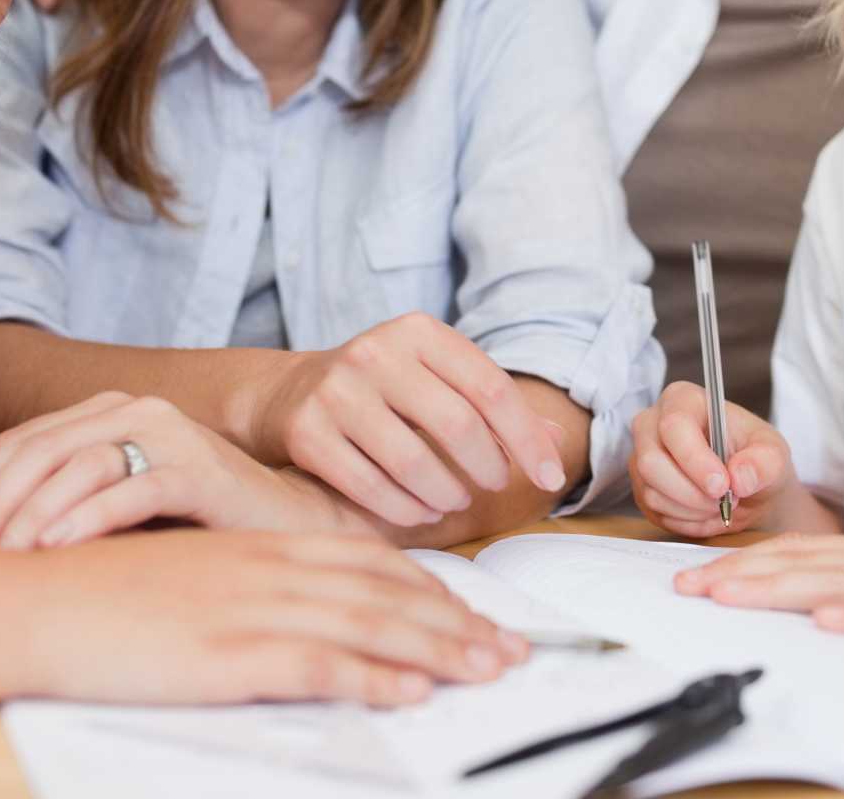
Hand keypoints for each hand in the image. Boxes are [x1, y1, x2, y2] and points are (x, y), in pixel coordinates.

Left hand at [0, 391, 336, 548]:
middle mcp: (135, 410)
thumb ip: (62, 500)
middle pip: (38, 451)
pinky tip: (53, 548)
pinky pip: (131, 489)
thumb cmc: (194, 524)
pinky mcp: (199, 469)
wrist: (287, 524)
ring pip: (77, 468)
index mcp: (108, 412)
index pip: (19, 444)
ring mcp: (170, 435)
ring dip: (28, 513)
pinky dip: (87, 518)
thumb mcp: (116, 505)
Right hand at [27, 529, 528, 706]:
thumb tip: (302, 618)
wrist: (27, 595)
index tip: (474, 616)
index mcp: (260, 547)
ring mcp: (250, 607)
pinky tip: (410, 693)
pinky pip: (317, 663)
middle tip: (511, 649)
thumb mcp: (186, 578)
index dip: (430, 592)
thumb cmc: (98, 594)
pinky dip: (372, 678)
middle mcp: (268, 568)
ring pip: (369, 623)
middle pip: (386, 592)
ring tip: (489, 670)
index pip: (369, 564)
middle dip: (457, 623)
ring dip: (439, 650)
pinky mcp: (225, 650)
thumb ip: (247, 590)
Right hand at [250, 313, 567, 527]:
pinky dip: (403, 509)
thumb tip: (556, 442)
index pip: (491, 388)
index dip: (527, 438)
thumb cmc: (382, 390)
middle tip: (493, 487)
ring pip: (412, 461)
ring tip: (455, 502)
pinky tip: (420, 512)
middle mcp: (376, 353)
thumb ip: (492, 405)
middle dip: (487, 467)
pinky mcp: (305, 431)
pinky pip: (368, 486)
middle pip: (457, 424)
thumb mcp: (435, 378)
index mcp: (419, 332)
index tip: (549, 477)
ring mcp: (336, 391)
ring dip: (446, 494)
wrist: (287, 394)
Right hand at [630, 382, 792, 536]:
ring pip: (652, 492)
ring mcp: (641, 457)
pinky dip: (686, 521)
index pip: (674, 425)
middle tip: (725, 500)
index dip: (695, 459)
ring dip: (693, 509)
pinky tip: (706, 512)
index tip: (723, 485)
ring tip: (721, 505)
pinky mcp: (642, 488)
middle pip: (651, 462)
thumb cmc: (755, 459)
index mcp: (683, 400)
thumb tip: (740, 476)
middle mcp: (653, 424)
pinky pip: (654, 512)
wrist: (747, 488)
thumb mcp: (774, 454)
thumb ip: (764, 462)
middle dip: (692, 492)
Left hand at [673, 521, 843, 646]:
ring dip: (774, 589)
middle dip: (736, 576)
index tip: (695, 574)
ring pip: (832, 582)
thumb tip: (830, 605)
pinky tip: (825, 621)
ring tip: (724, 596)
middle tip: (682, 587)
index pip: (798, 555)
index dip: (743, 564)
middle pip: (799, 565)